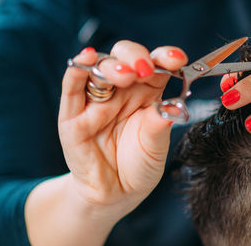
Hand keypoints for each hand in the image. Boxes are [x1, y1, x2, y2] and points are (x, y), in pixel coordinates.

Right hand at [58, 41, 187, 216]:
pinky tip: (87, 58)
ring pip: (101, 68)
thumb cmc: (140, 165)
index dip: (166, 57)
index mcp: (148, 92)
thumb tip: (172, 107)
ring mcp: (98, 100)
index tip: (177, 59)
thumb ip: (160, 125)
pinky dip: (79, 69)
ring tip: (126, 74)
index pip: (157, 65)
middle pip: (127, 59)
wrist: (117, 193)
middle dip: (137, 57)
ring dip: (113, 64)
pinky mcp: (73, 115)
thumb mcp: (156, 146)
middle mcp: (123, 90)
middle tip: (146, 69)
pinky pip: (73, 87)